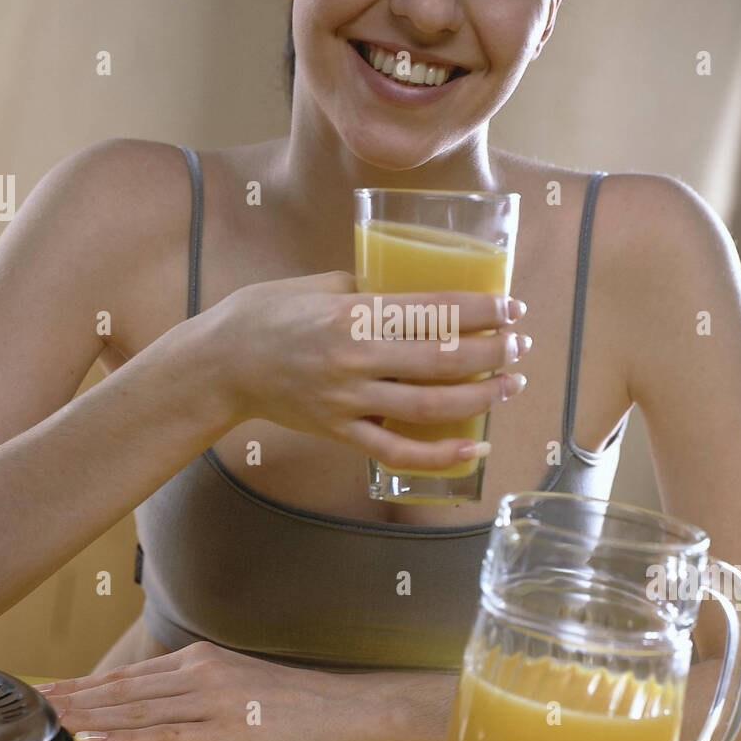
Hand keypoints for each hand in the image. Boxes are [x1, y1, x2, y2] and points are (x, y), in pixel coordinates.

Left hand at [36, 641, 378, 740]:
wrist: (347, 709)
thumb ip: (197, 689)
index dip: (84, 684)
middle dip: (73, 698)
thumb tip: (154, 705)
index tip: (48, 691)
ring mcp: (214, 701)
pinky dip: (123, 739)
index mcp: (202, 659)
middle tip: (32, 706)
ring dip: (87, 717)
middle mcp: (201, 672)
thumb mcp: (240, 682)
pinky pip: (164, 737)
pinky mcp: (228, 732)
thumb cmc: (296, 703)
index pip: (130, 675)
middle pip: (123, 688)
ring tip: (49, 723)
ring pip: (135, 710)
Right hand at [197, 272, 530, 472]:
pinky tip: (474, 447)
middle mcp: (353, 358)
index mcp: (351, 313)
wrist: (221, 364)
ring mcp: (346, 400)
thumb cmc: (269, 313)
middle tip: (520, 344)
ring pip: (428, 406)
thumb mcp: (321, 284)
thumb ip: (371, 289)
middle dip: (491, 351)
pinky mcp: (338, 432)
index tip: (511, 307)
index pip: (432, 310)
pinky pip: (396, 451)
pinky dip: (439, 455)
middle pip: (440, 358)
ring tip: (511, 384)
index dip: (480, 309)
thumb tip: (420, 292)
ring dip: (479, 397)